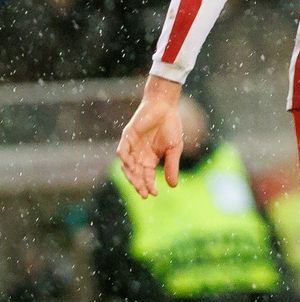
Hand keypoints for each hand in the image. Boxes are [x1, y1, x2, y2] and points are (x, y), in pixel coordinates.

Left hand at [117, 77, 184, 196]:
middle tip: (143, 193)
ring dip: (132, 175)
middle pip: (136, 174)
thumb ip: (172, 166)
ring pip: (127, 165)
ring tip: (138, 183)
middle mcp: (139, 155)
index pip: (147, 176)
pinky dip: (125, 159)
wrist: (165, 107)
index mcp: (150, 158)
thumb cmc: (171, 126)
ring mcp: (132, 146)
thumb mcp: (174, 149)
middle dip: (139, 184)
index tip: (154, 194)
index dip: (149, 185)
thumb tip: (173, 186)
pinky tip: (131, 166)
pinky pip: (122, 151)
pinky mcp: (127, 137)